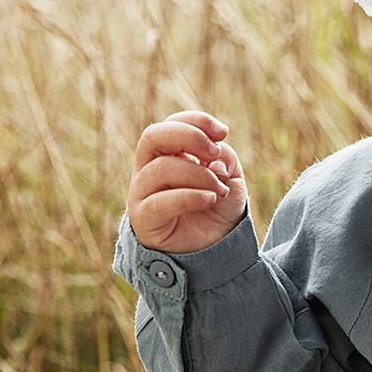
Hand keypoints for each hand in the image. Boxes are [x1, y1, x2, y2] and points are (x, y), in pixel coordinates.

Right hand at [127, 110, 247, 253]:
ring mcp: (141, 192)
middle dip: (189, 137)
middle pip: (153, 136)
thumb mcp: (230, 177)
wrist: (214, 250)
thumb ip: (223, 158)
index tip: (223, 133)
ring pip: (161, 168)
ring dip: (198, 175)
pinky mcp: (142, 218)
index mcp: (167, 153)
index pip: (171, 124)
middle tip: (214, 153)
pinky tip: (210, 198)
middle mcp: (148, 168)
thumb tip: (213, 158)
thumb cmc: (217, 208)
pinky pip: (160, 201)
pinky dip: (190, 196)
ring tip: (220, 190)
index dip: (196, 121)